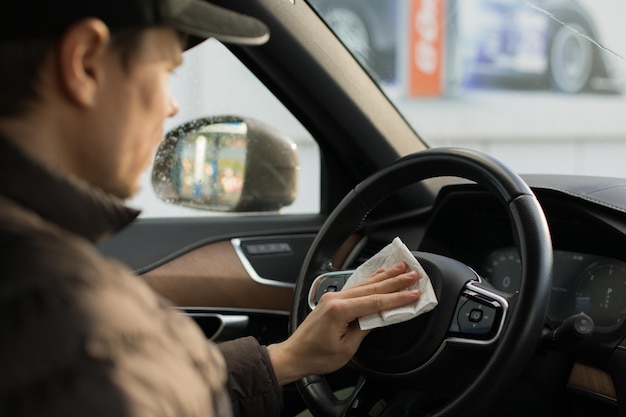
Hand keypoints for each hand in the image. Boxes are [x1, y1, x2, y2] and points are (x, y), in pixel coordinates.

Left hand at [267, 262, 420, 384]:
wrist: (294, 355)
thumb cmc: (317, 356)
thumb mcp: (347, 348)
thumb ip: (364, 329)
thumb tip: (380, 317)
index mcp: (339, 310)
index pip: (375, 302)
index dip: (397, 298)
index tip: (414, 293)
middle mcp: (336, 298)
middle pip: (372, 288)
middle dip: (395, 281)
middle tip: (414, 274)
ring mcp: (333, 297)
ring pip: (364, 284)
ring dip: (385, 277)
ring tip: (402, 268)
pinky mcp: (332, 300)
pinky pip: (355, 287)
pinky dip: (370, 280)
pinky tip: (380, 274)